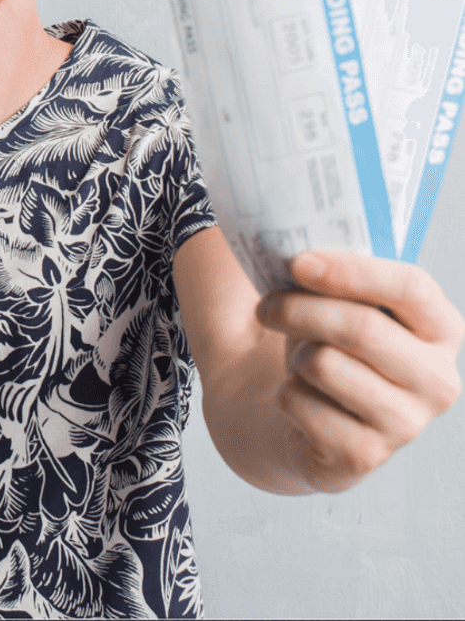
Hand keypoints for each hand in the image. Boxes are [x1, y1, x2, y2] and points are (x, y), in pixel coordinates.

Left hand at [256, 250, 463, 492]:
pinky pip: (300, 403)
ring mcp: (406, 424)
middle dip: (300, 309)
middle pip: (361, 327)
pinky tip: (302, 400)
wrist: (314, 423)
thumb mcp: (341, 309)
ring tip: (299, 361)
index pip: (410, 288)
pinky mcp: (363, 456)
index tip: (298, 261)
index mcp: (443, 330)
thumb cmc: (332, 350)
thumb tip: (292, 252)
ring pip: (324, 364)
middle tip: (265, 305)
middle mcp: (438, 380)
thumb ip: (334, 279)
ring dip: (294, 356)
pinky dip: (286, 394)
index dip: (351, 271)